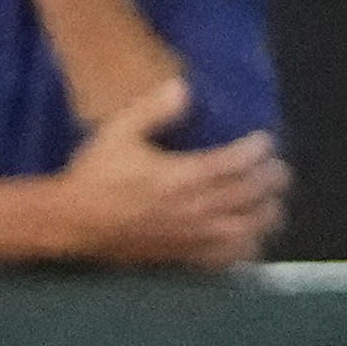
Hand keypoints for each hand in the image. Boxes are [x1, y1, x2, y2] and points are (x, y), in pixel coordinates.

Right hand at [32, 75, 284, 270]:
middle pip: (252, 193)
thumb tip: (184, 88)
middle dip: (272, 178)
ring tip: (271, 200)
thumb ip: (152, 110)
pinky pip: (230, 257)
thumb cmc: (95, 176)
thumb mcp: (117, 133)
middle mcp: (195, 208)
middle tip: (276, 167)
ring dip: (268, 213)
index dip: (258, 149)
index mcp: (182, 176)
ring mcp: (193, 236)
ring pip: (250, 228)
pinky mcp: (186, 256)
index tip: (265, 139)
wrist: (70, 223)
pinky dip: (249, 246)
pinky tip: (251, 235)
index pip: (237, 162)